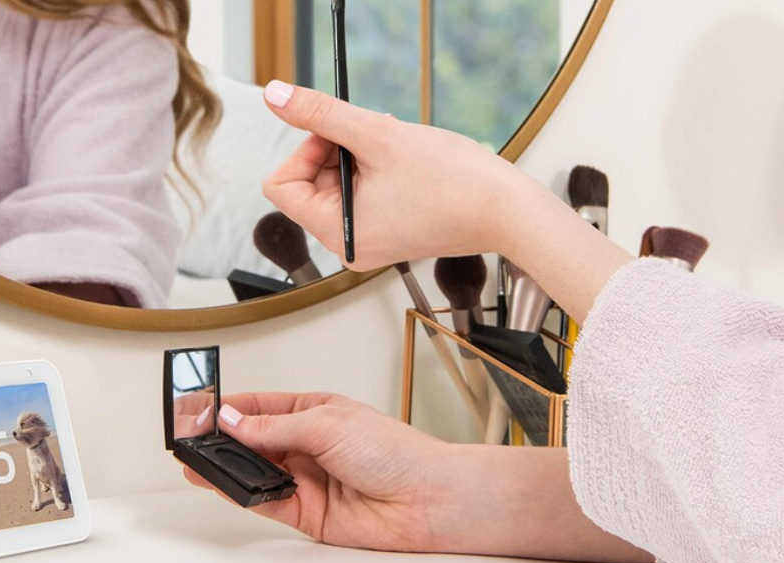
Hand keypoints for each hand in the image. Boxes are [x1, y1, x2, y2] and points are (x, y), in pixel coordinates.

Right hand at [183, 392, 452, 551]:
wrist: (425, 500)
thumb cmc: (396, 452)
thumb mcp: (326, 424)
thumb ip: (273, 426)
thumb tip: (233, 419)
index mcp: (315, 411)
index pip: (260, 406)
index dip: (229, 407)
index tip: (199, 408)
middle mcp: (308, 444)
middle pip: (251, 440)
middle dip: (221, 439)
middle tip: (189, 437)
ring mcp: (305, 479)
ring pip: (253, 472)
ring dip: (226, 468)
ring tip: (196, 461)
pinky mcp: (306, 512)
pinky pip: (265, 501)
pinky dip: (242, 494)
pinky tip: (224, 484)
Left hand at [261, 81, 540, 271]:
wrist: (507, 210)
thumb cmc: (454, 182)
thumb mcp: (377, 136)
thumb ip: (321, 114)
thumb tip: (276, 97)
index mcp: (337, 232)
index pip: (282, 185)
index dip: (305, 149)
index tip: (339, 133)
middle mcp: (348, 244)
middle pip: (309, 182)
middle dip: (336, 150)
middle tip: (374, 135)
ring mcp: (369, 241)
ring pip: (337, 184)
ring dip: (358, 155)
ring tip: (394, 146)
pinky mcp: (388, 232)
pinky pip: (362, 194)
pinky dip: (375, 170)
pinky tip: (404, 160)